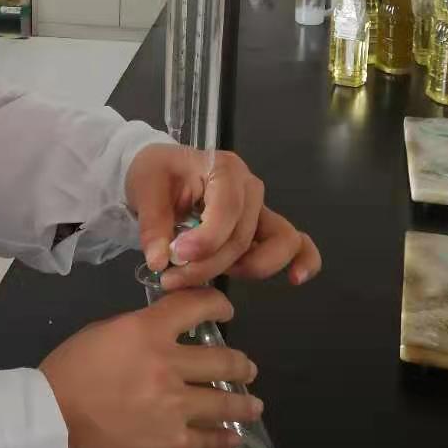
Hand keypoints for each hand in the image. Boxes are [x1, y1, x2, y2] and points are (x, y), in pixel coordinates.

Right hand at [40, 288, 261, 447]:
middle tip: (247, 368)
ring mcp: (175, 407)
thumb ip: (137, 333)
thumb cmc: (66, 375)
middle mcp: (168, 365)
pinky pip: (211, 439)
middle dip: (242, 364)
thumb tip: (160, 339)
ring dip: (244, 402)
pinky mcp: (174, 443)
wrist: (50, 425)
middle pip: (224, 360)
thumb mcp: (100, 334)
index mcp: (146, 331)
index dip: (219, 304)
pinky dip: (225, 437)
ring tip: (253, 405)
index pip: (197, 306)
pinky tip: (232, 436)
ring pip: (226, 402)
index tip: (226, 310)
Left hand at [125, 143, 320, 288]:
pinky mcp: (262, 228)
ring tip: (206, 279)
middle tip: (171, 277)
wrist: (160, 173)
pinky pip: (296, 243)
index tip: (175, 257)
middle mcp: (249, 187)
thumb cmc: (155, 173)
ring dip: (246, 269)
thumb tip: (160, 261)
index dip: (206, 239)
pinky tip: (296, 278)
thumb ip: (153, 226)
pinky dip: (302, 259)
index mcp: (223, 168)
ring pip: (276, 243)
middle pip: (243, 235)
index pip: (227, 209)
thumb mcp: (144, 189)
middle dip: (209, 264)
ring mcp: (260, 208)